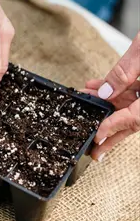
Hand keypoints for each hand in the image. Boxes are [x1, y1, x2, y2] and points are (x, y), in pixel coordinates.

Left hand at [82, 32, 139, 161]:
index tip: (97, 136)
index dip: (114, 128)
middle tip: (94, 148)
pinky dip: (116, 87)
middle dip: (112, 133)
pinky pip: (134, 89)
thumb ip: (125, 72)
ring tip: (85, 102)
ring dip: (107, 103)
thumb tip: (105, 92)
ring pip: (131, 104)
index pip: (135, 118)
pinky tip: (97, 85)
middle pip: (133, 119)